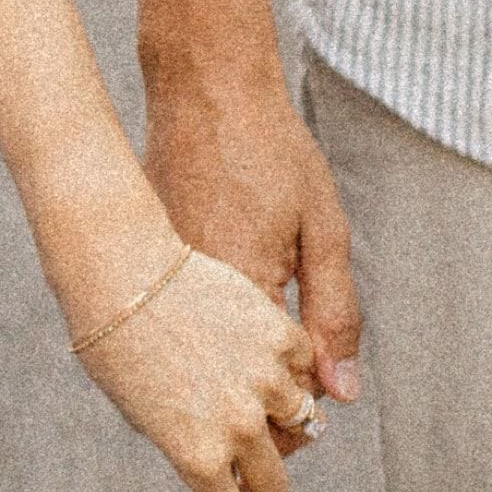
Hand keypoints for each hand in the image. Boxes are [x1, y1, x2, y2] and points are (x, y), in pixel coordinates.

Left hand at [77, 245, 319, 491]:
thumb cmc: (114, 343)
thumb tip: (216, 461)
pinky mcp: (279, 339)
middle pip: (274, 482)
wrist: (122, 274)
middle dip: (263, 478)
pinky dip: (288, 365)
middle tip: (249, 462)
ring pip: (301, 425)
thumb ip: (185, 442)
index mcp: (196, 455)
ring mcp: (264, 383)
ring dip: (283, 419)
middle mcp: (238, 428)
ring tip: (258, 397)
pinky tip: (261, 350)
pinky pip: (301, 366)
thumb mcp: (141, 412)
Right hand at [144, 71, 362, 402]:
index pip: (278, 388)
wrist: (204, 89)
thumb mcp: (323, 230)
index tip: (320, 394)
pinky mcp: (149, 264)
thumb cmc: (270, 150)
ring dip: (233, 363)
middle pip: (233, 384)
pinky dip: (206, 330)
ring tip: (257, 338)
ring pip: (204, 358)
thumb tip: (342, 392)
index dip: (306, 401)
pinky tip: (222, 307)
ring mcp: (164, 280)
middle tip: (292, 379)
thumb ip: (335, 315)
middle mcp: (193, 295)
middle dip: (266, 395)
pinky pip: (182, 323)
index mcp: (243, 290)